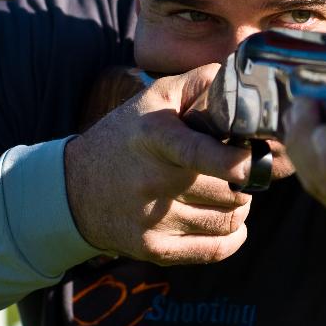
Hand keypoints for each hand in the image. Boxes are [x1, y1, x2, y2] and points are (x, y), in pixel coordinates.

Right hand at [64, 64, 252, 264]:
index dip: (234, 162)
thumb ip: (197, 82)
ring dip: (240, 207)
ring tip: (230, 192)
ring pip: (227, 220)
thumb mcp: (153, 98)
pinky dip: (233, 237)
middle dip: (242, 181)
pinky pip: (214, 250)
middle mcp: (153, 182)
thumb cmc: (126, 136)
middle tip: (236, 171)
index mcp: (155, 139)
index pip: (198, 154)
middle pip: (227, 191)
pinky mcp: (154, 249)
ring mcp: (153, 220)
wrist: (74, 189)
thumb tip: (237, 74)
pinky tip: (232, 222)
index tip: (251, 162)